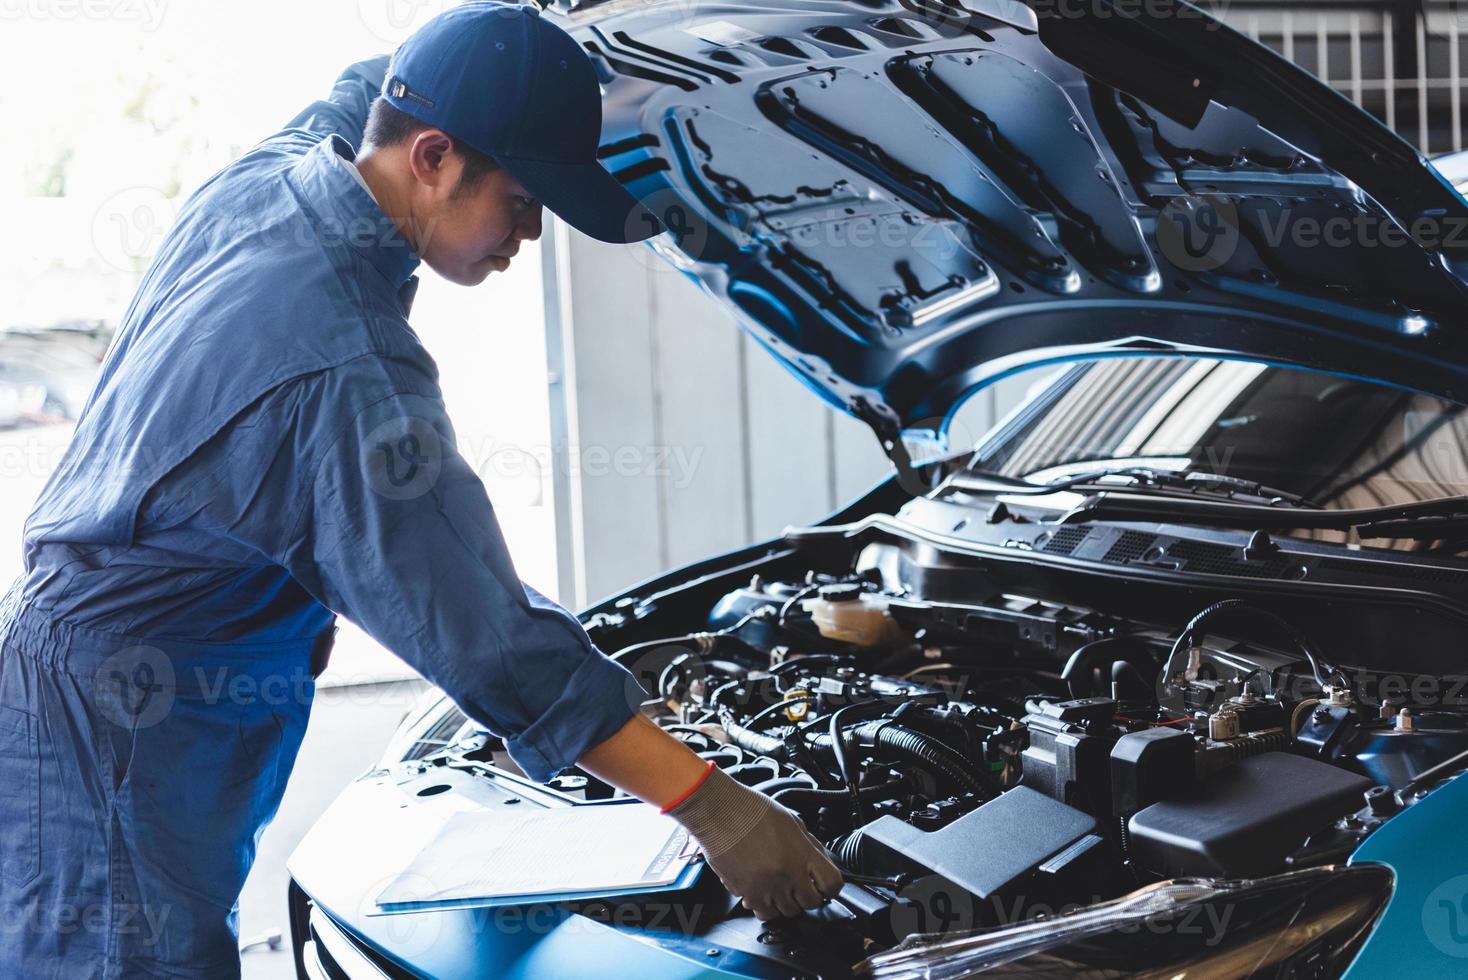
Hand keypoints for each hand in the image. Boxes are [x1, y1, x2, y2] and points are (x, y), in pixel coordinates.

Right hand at [666, 766, 844, 919]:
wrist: (718, 812)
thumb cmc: (751, 810)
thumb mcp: (791, 821)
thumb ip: (809, 845)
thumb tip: (820, 861)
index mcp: (802, 853)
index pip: (832, 884)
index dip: (830, 886)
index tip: (823, 884)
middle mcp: (787, 874)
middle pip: (811, 903)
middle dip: (808, 895)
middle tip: (799, 884)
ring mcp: (766, 886)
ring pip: (788, 912)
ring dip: (786, 901)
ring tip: (779, 885)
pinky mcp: (746, 893)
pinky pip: (764, 913)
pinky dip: (766, 907)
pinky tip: (763, 891)